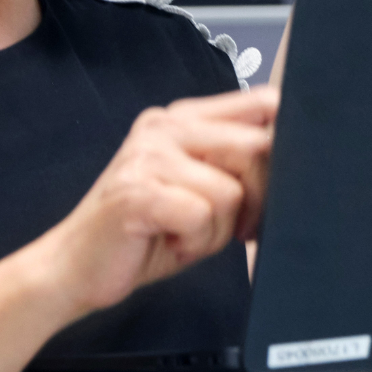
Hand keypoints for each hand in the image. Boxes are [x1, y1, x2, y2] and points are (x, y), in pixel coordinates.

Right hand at [23, 88, 276, 317]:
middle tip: (229, 225)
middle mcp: (164, 127)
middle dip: (256, 199)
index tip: (271, 185)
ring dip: (218, 229)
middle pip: (257, 147)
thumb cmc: (145, 234)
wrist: (74, 268)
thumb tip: (297, 160)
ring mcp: (148, 155)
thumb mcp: (200, 191)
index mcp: (182, 119)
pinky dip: (195, 242)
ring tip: (184, 233)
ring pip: (232, 191)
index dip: (284, 143)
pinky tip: (168, 241)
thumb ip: (237, 166)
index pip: (261, 103)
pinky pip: (203, 216)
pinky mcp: (138, 191)